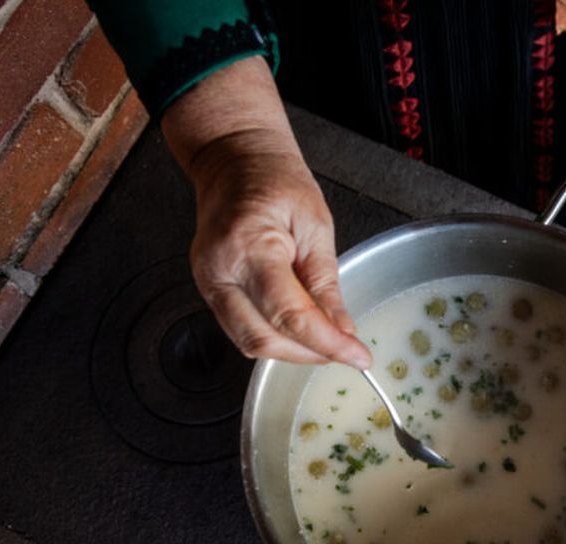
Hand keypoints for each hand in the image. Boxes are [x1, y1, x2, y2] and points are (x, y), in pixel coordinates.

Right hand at [161, 57, 370, 367]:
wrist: (235, 163)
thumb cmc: (275, 182)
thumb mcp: (316, 225)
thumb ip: (326, 283)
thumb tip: (342, 329)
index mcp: (248, 246)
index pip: (289, 314)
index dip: (327, 343)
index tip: (358, 357)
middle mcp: (219, 272)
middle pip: (264, 338)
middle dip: (310, 353)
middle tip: (346, 350)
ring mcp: (208, 284)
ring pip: (250, 342)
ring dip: (293, 350)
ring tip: (325, 337)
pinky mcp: (209, 292)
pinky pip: (242, 330)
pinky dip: (275, 337)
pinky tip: (299, 328)